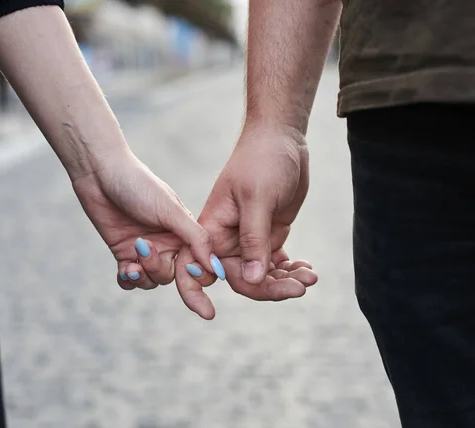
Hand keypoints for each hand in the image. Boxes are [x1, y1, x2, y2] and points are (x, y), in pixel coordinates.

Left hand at [72, 149, 222, 289]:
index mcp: (183, 233)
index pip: (196, 264)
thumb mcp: (172, 211)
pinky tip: (124, 271)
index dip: (192, 272)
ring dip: (141, 277)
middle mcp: (166, 243)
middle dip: (157, 269)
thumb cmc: (140, 185)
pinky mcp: (122, 252)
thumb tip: (217, 268)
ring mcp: (144, 249)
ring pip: (150, 280)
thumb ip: (196, 238)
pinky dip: (127, 280)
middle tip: (143, 247)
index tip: (185, 269)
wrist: (101, 173)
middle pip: (170, 276)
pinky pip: (129, 279)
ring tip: (131, 264)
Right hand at [173, 124, 316, 318]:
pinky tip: (309, 270)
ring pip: (262, 275)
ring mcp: (249, 238)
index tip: (210, 314)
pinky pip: (276, 264)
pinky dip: (291, 270)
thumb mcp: (257, 197)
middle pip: (240, 279)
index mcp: (212, 228)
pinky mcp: (269, 235)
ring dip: (285, 280)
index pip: (199, 268)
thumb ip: (253, 238)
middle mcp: (227, 238)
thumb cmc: (262, 160)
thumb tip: (251, 279)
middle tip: (300, 286)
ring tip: (310, 277)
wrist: (282, 139)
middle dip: (269, 287)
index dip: (197, 294)